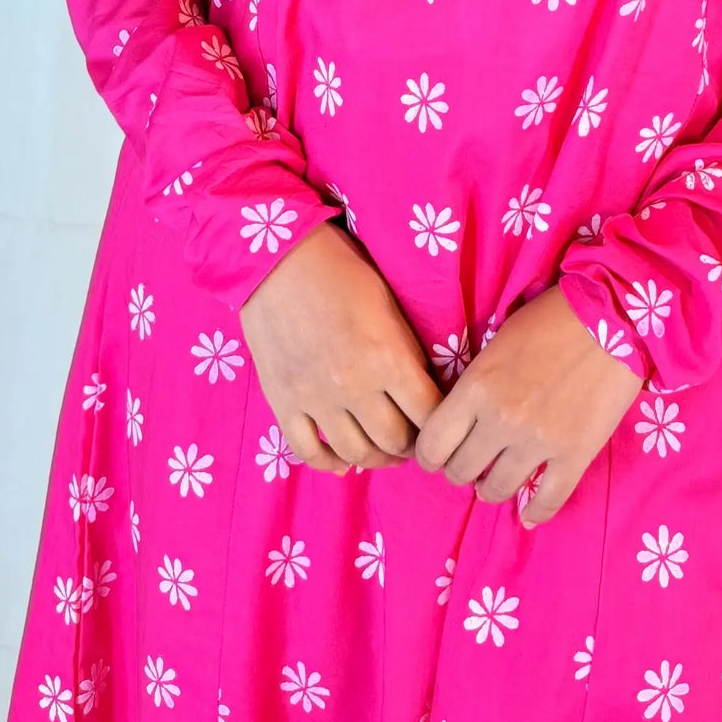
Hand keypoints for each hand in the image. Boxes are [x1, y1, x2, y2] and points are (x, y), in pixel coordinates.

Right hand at [238, 220, 444, 475]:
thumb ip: (408, 350)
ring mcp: (314, 399)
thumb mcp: (389, 303)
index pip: (429, 415)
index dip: (442, 424)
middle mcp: (353, 386)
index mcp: (387, 357)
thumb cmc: (341, 269)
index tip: (444, 422)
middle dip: (413, 445)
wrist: (276, 259)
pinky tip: (343, 459)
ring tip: (386, 450)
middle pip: (395, 441)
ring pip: (355, 453)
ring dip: (377, 457)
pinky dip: (329, 463)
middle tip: (417, 437)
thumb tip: (427, 388)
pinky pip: (308, 451)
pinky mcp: (283, 402)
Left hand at [413, 284, 644, 525]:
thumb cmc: (550, 318)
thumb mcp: (497, 341)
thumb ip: (477, 383)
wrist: (611, 315)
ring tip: (498, 479)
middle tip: (473, 462)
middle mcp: (501, 421)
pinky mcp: (575, 455)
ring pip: (497, 490)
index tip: (440, 454)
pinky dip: (536, 512)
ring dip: (493, 488)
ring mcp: (538, 442)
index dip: (431, 455)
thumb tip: (463, 417)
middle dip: (461, 470)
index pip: (433, 445)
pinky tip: (529, 514)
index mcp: (476, 387)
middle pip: (460, 472)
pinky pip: (548, 500)